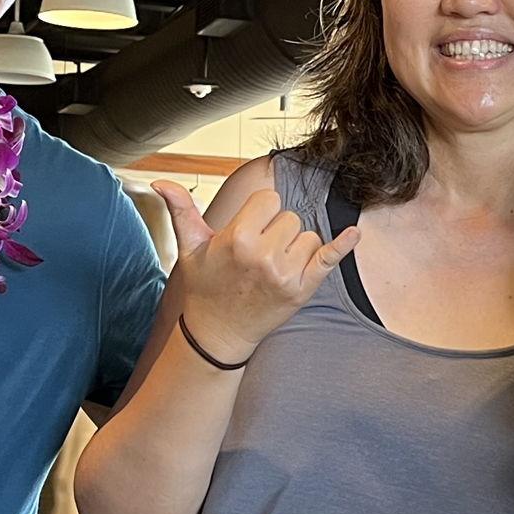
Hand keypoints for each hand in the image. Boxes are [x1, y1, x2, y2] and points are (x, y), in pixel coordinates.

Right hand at [152, 181, 358, 365]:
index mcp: (237, 237)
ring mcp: (286, 274)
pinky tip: (354, 233)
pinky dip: (343, 245)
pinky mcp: (302, 290)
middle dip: (276, 230)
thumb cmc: (204, 286)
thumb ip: (180, 210)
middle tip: (257, 254)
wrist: (217, 333)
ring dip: (295, 246)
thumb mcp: (189, 247)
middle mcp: (263, 254)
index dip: (260, 212)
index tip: (249, 230)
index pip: (269, 199)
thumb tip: (159, 180)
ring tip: (271, 266)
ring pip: (307, 235)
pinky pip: (328, 258)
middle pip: (290, 216)